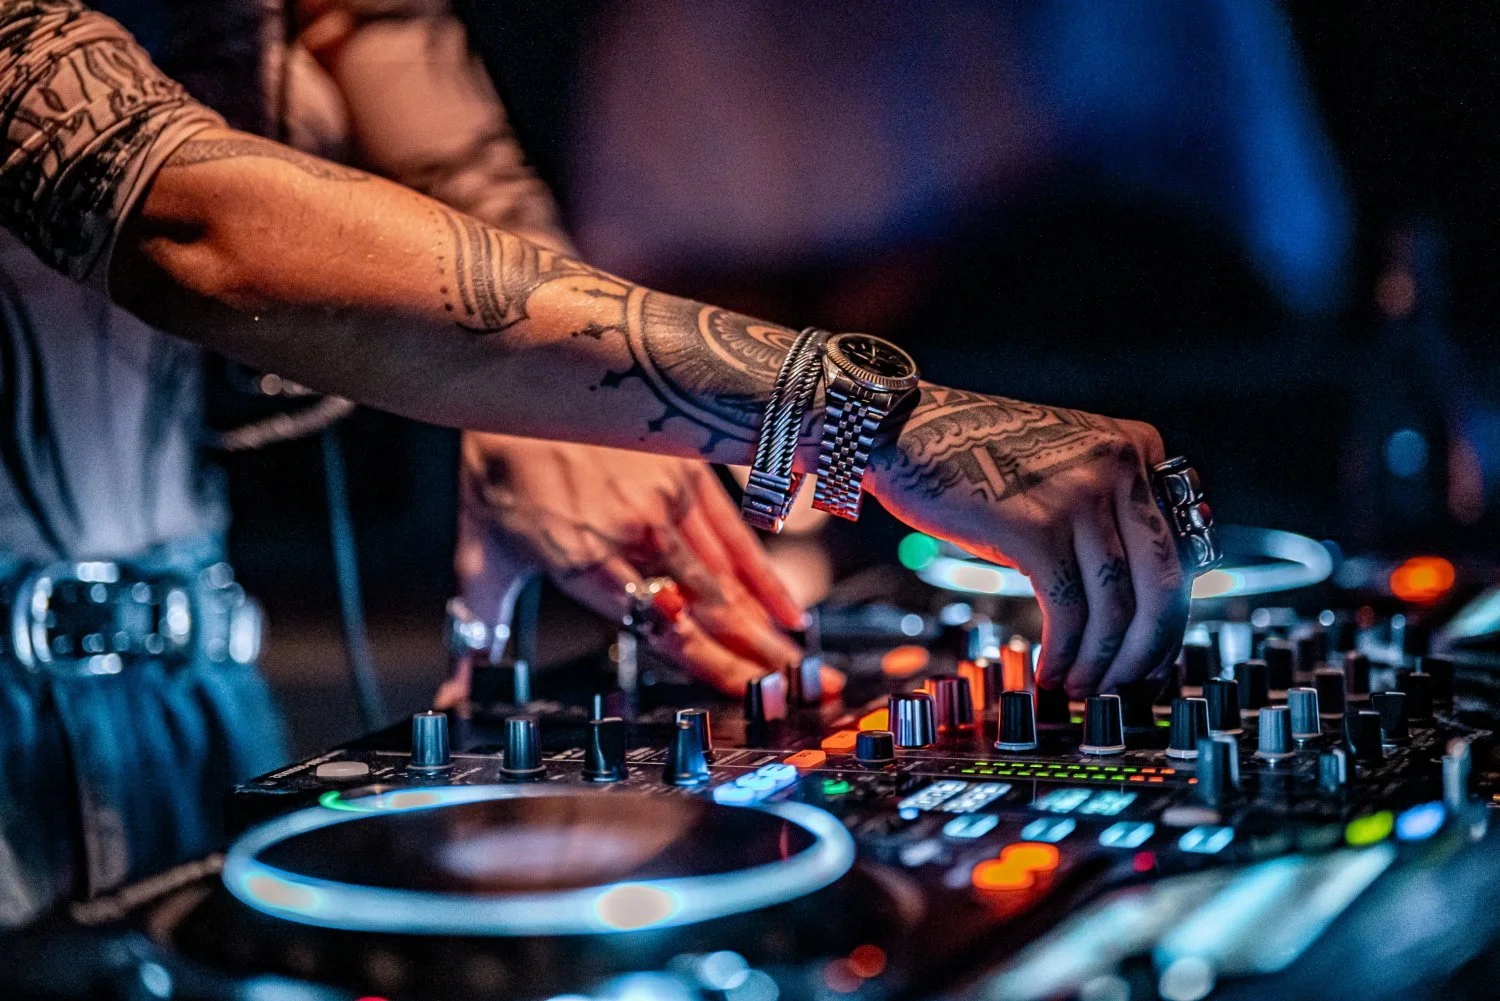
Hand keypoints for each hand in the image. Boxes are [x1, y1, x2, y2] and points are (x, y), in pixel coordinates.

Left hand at [457, 433, 805, 693]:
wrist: (515, 376)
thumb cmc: (498, 467)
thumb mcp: (482, 553)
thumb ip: (480, 628)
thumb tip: (452, 691)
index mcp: (584, 561)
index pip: (660, 628)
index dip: (710, 666)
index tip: (749, 694)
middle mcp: (632, 532)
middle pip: (708, 607)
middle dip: (759, 656)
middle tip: (802, 692)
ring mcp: (666, 499)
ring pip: (726, 574)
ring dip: (767, 623)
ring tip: (800, 663)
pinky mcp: (687, 470)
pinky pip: (734, 532)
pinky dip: (764, 573)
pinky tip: (787, 606)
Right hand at [868, 387, 1189, 697]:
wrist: (907, 427)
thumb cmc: (978, 456)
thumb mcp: (1064, 467)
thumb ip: (1109, 512)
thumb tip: (1140, 602)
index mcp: (1138, 450)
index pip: (1180, 552)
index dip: (1172, 620)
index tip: (1154, 659)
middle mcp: (1120, 466)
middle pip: (1162, 584)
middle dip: (1148, 652)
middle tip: (1126, 686)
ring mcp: (1080, 494)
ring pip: (1117, 605)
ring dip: (1100, 662)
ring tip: (1077, 684)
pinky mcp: (1035, 526)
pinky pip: (1068, 609)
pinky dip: (1064, 652)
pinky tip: (1050, 669)